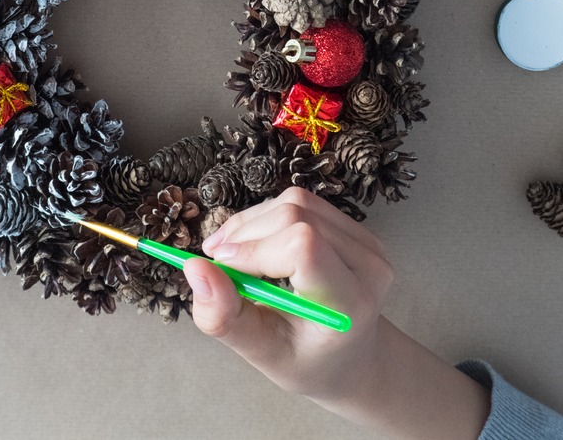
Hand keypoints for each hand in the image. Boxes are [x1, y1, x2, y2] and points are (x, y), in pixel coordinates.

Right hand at [184, 188, 488, 438]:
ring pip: (296, 202)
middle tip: (217, 264)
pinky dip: (266, 218)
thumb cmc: (304, 360)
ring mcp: (366, 242)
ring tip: (232, 257)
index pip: (304, 247)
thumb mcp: (259, 352)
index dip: (254, 248)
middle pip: (296, 216)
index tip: (220, 267)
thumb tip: (195, 268)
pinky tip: (254, 246)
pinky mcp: (353, 228)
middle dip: (246, 235)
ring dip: (252, 224)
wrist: (348, 357)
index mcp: (348, 304)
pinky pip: (302, 202)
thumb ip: (224, 316)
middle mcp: (368, 265)